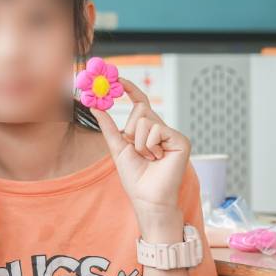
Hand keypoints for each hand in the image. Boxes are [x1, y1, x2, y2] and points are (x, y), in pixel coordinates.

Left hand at [91, 78, 190, 241]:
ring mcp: (172, 134)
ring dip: (139, 141)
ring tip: (148, 158)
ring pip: (146, 119)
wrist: (148, 198)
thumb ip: (108, 127)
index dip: (130, 89)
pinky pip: (156, 129)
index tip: (117, 78)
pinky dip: (150, 145)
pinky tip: (157, 158)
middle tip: (136, 150)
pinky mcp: (181, 140)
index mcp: (147, 130)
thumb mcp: (117, 148)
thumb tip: (95, 106)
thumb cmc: (135, 178)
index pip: (140, 103)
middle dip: (131, 130)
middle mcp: (161, 129)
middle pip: (140, 109)